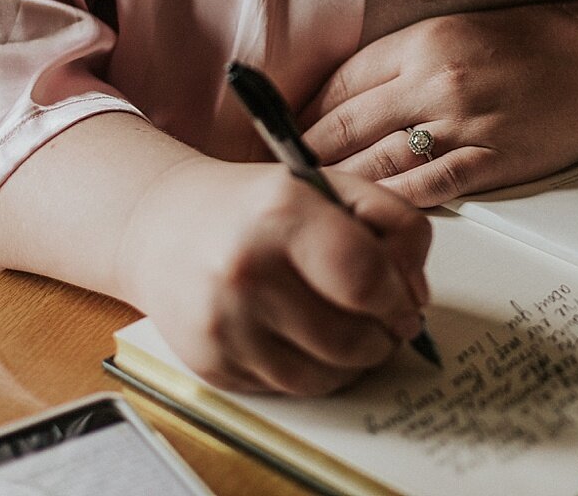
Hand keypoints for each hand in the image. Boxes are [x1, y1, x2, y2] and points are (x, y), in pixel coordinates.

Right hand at [121, 159, 430, 395]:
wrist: (162, 225)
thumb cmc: (256, 207)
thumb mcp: (330, 185)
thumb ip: (393, 224)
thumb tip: (415, 295)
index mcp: (282, 214)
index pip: (365, 278)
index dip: (399, 298)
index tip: (406, 301)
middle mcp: (247, 271)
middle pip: (352, 339)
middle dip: (384, 336)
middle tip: (385, 320)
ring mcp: (225, 325)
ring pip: (327, 376)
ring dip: (354, 361)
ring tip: (349, 328)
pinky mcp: (213, 365)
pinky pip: (291, 391)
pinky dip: (313, 372)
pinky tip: (305, 337)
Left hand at [299, 4, 577, 205]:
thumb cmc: (536, 45)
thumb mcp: (459, 31)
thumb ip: (404, 60)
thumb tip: (348, 96)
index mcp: (422, 43)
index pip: (340, 84)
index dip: (303, 116)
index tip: (281, 139)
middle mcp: (435, 80)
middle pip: (346, 126)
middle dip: (305, 157)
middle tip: (276, 183)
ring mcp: (463, 123)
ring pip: (378, 161)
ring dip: (338, 188)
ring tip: (309, 209)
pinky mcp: (492, 159)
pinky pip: (429, 188)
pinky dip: (391, 204)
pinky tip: (367, 220)